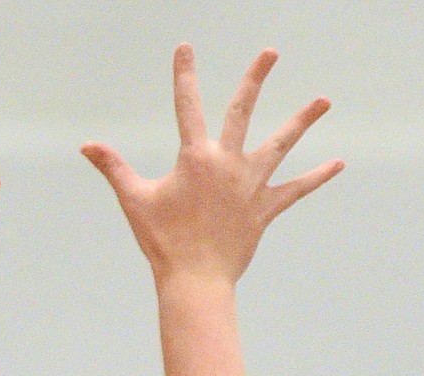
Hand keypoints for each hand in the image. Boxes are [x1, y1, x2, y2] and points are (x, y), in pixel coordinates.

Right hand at [83, 45, 342, 288]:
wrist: (195, 281)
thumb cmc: (162, 242)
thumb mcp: (134, 200)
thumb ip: (113, 167)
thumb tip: (86, 145)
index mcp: (196, 158)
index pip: (188, 106)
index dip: (185, 75)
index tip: (186, 47)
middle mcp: (228, 163)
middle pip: (243, 110)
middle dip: (256, 77)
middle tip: (271, 51)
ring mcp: (250, 185)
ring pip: (280, 145)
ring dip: (302, 120)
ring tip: (323, 100)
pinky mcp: (265, 209)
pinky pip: (295, 189)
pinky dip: (317, 177)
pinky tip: (338, 163)